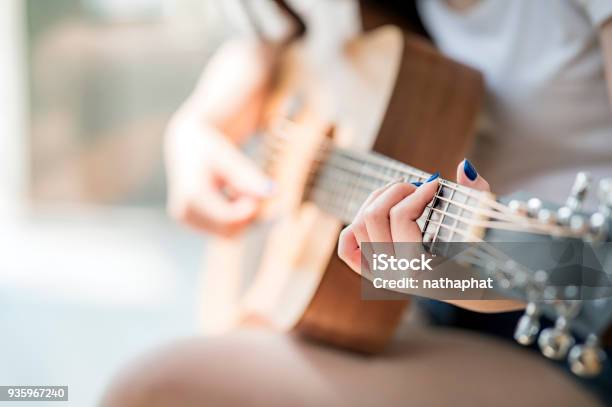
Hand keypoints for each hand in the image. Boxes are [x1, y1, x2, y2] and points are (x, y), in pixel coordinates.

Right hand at [165, 40, 275, 235]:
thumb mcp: (230, 157)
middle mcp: (183, 210)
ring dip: (240, 216)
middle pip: (230, 231)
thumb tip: (271, 192)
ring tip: (237, 189)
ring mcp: (184, 218)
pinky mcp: (188, 222)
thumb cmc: (211, 146)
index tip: (263, 191)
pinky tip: (229, 196)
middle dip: (245, 214)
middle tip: (251, 189)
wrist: (187, 143)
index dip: (251, 209)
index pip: (230, 218)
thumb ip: (248, 176)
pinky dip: (232, 217)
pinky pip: (222, 230)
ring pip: (227, 233)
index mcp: (192, 194)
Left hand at [338, 159, 489, 272]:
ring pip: (358, 223)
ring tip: (401, 194)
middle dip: (396, 191)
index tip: (436, 184)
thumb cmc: (476, 256)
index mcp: (418, 269)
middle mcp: (392, 274)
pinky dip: (355, 226)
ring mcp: (377, 273)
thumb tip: (463, 168)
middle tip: (417, 186)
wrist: (464, 289)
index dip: (419, 193)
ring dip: (378, 200)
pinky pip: (346, 245)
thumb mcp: (481, 229)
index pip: (402, 217)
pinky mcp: (367, 271)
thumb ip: (477, 197)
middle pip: (374, 215)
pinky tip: (380, 214)